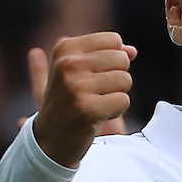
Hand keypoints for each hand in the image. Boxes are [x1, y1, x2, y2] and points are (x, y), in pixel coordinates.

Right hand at [31, 33, 135, 168]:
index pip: (113, 40)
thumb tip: (132, 51)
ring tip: (96, 104)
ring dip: (116, 95)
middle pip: (122, 59)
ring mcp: (76, 86)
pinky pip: (124, 101)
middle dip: (117, 79)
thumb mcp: (75, 72)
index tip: (95, 75)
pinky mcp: (87, 109)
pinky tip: (98, 116)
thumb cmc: (67, 103)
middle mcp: (68, 64)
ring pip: (125, 80)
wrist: (48, 141)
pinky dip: (116, 111)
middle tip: (96, 93)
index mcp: (65, 49)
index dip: (113, 60)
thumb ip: (103, 55)